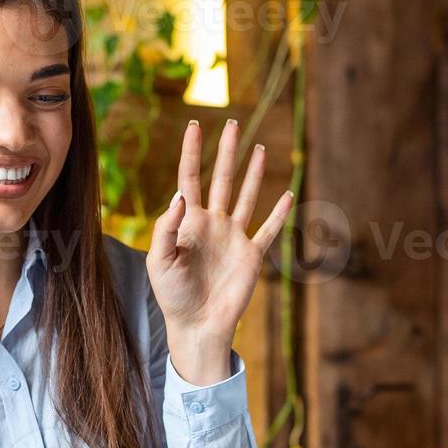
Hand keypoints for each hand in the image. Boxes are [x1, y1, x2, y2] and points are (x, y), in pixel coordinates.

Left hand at [146, 119, 292, 385]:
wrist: (197, 324)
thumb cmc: (172, 295)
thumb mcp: (159, 259)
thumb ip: (167, 227)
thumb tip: (180, 194)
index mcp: (189, 221)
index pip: (190, 178)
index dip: (192, 151)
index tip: (194, 124)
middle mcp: (213, 223)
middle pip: (222, 178)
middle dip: (226, 150)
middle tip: (232, 122)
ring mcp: (233, 237)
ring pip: (246, 196)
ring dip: (254, 172)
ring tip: (259, 148)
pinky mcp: (251, 255)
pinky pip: (268, 229)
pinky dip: (279, 213)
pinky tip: (287, 193)